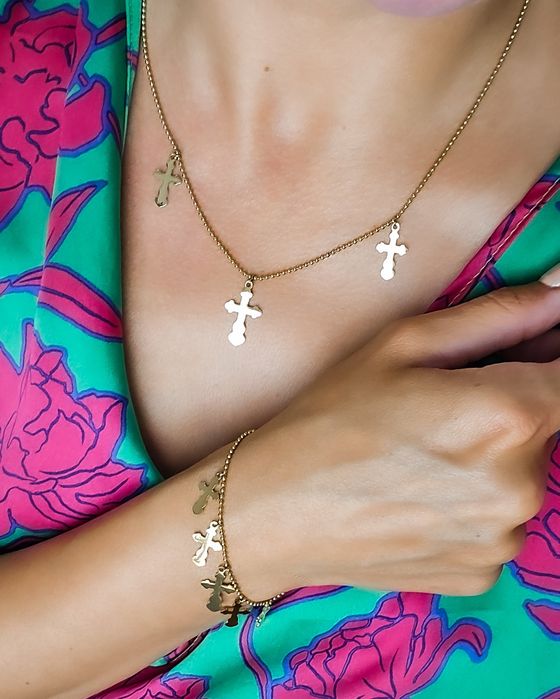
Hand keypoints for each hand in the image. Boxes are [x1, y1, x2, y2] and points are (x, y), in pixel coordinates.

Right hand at [226, 282, 559, 598]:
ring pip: (522, 479)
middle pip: (546, 429)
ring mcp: (503, 539)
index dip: (552, 361)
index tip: (525, 361)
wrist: (277, 510)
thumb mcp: (402, 345)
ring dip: (491, 461)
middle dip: (512, 411)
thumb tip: (558, 295)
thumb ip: (497, 316)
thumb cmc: (331, 416)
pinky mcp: (483, 573)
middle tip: (443, 410)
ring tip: (421, 458)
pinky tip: (417, 498)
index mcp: (506, 416)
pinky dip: (472, 506)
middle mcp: (521, 486)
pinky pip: (497, 525)